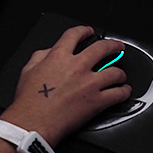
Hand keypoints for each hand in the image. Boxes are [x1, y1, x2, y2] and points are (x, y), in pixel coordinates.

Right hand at [0, 25, 130, 149]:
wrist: (34, 122)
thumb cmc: (29, 100)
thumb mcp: (28, 70)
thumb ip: (40, 56)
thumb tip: (49, 52)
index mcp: (59, 56)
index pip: (75, 35)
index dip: (84, 30)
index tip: (89, 31)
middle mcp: (77, 66)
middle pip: (102, 48)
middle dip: (113, 46)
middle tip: (117, 47)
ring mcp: (89, 83)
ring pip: (115, 71)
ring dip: (120, 72)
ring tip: (121, 75)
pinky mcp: (97, 101)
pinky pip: (118, 94)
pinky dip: (124, 91)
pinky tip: (124, 91)